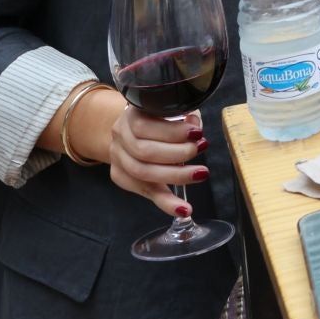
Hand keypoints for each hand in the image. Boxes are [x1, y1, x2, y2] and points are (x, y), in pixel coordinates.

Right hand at [105, 98, 206, 218]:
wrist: (132, 129)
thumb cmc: (160, 118)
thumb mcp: (172, 109)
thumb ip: (184, 117)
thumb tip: (195, 130)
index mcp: (131, 115)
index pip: (144, 127)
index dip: (172, 132)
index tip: (197, 134)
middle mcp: (120, 136)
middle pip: (144, 151)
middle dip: (177, 153)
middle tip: (202, 149)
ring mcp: (117, 157)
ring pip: (143, 173)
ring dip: (176, 176)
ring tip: (200, 174)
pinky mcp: (120, 176)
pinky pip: (145, 192)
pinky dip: (166, 202)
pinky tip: (184, 209)